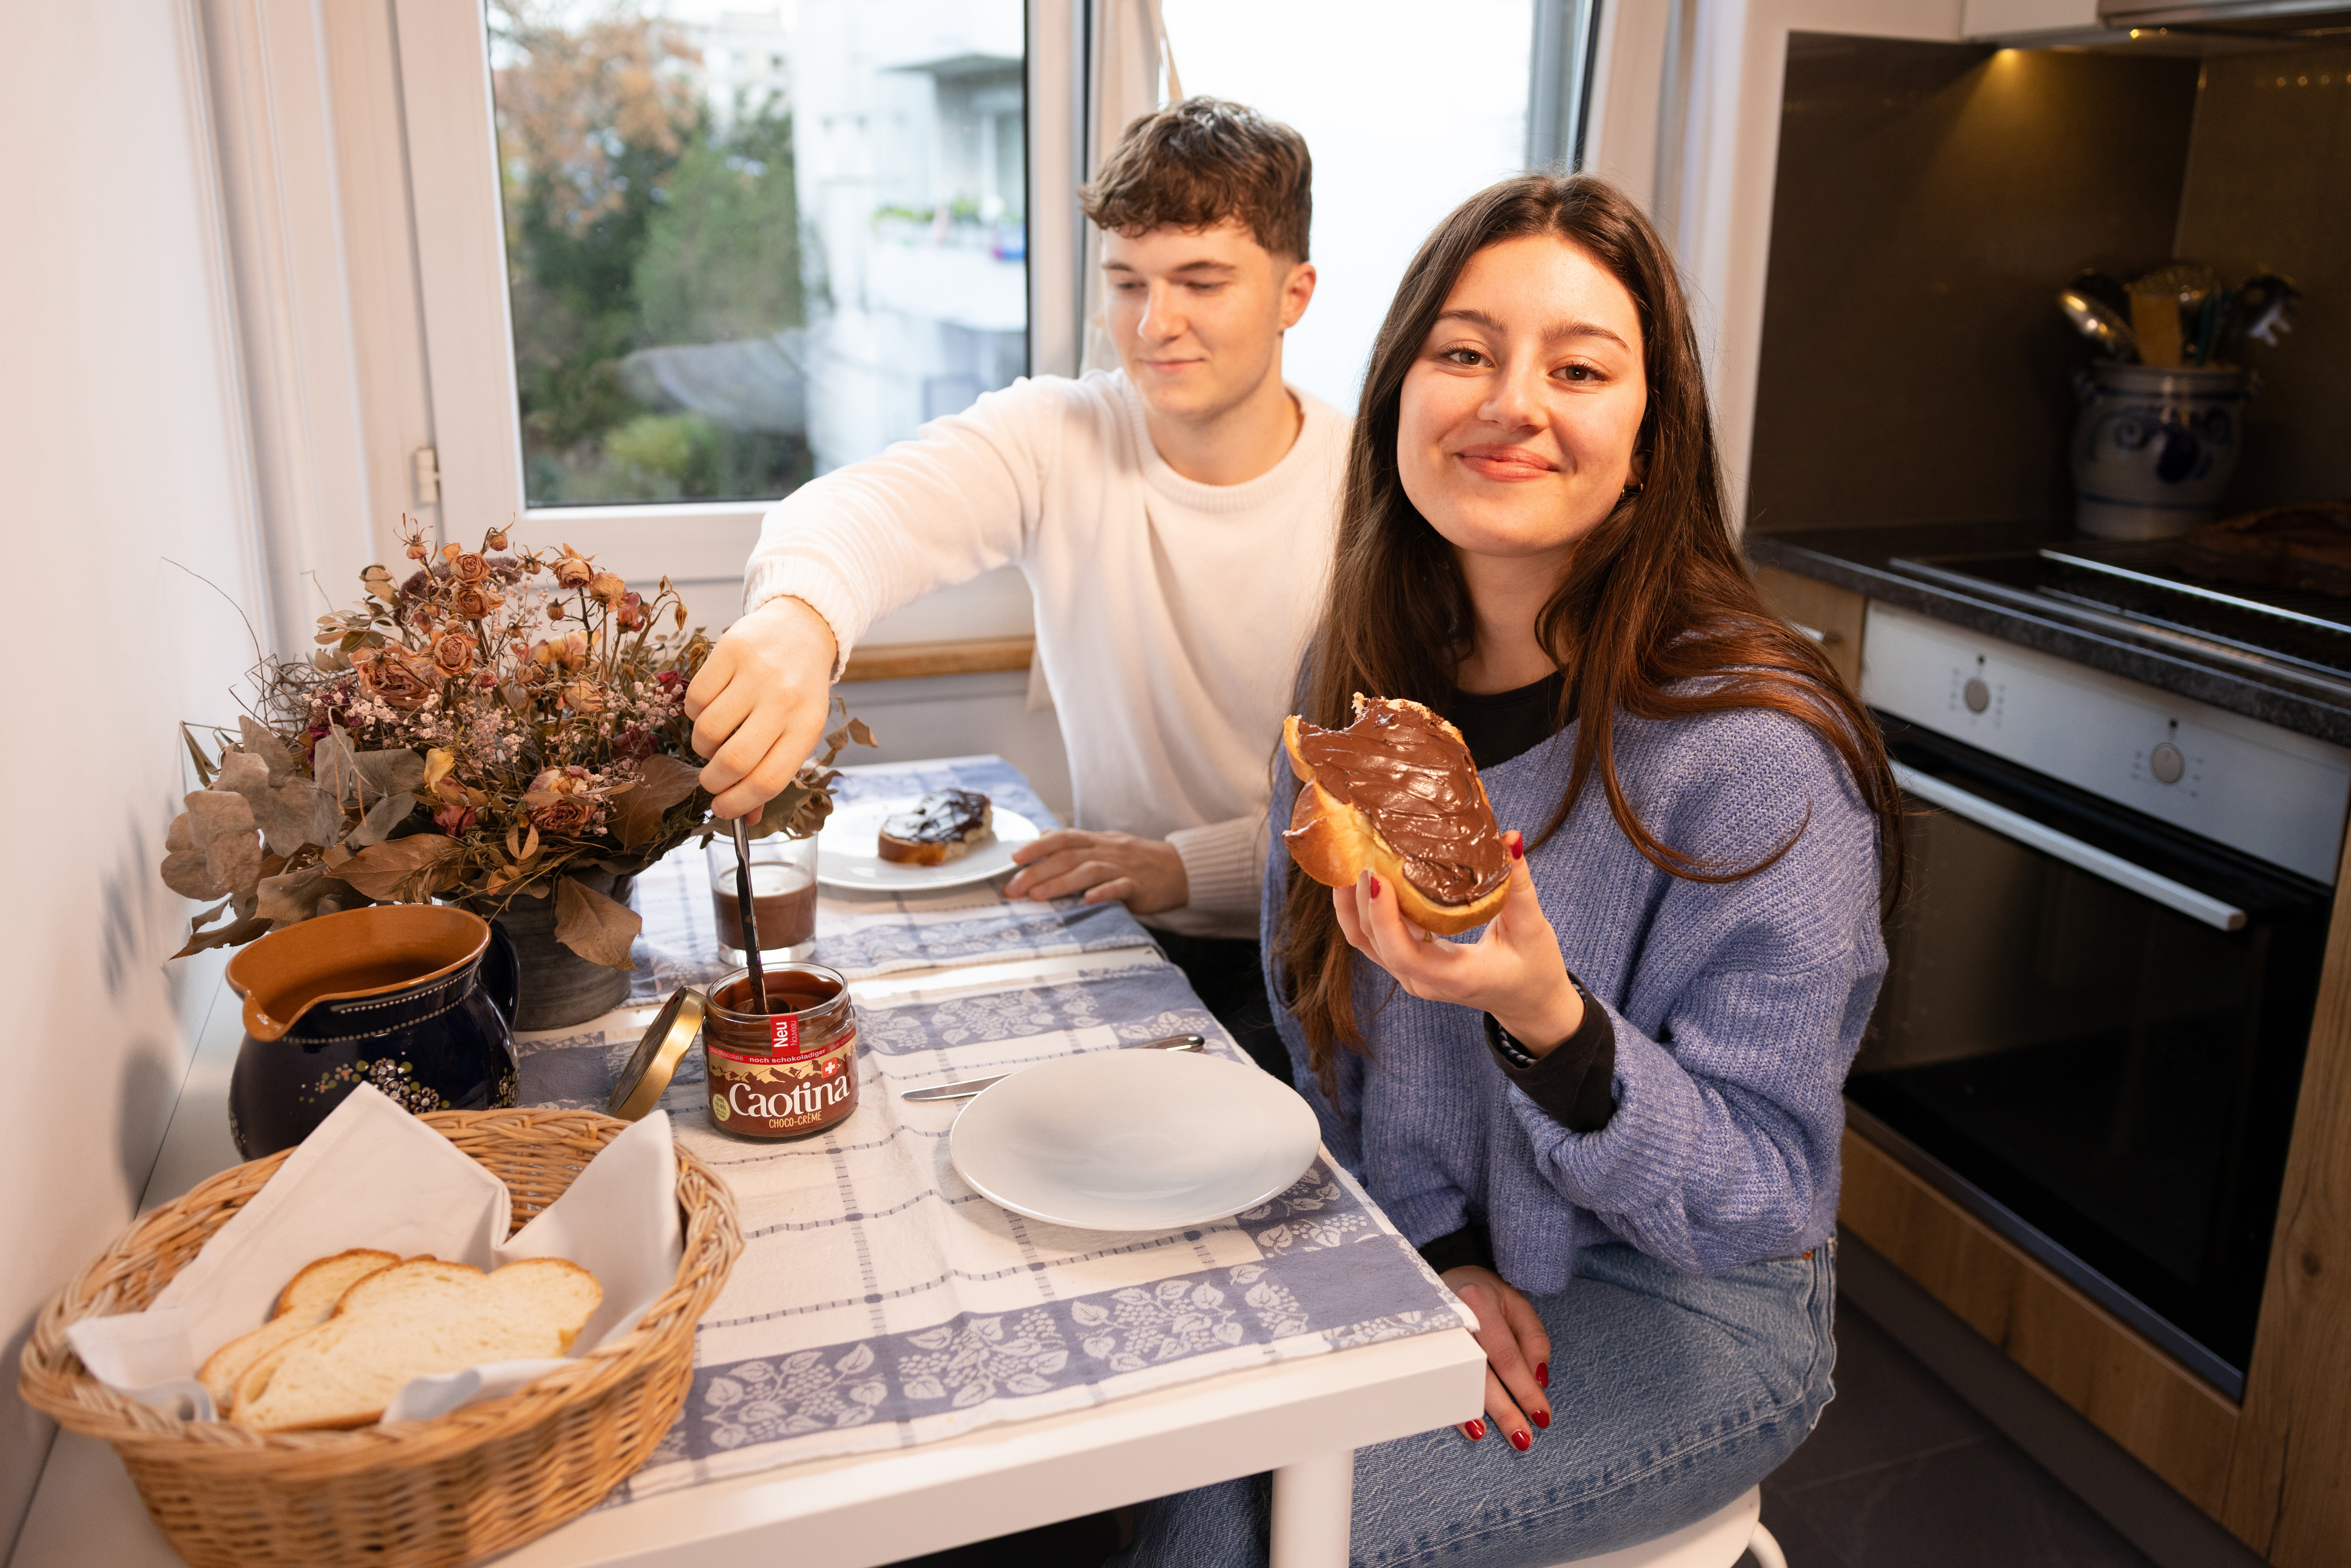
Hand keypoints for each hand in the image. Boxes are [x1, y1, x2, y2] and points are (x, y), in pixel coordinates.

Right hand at [683, 596, 838, 820]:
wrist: (801, 629)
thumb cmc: (798, 689)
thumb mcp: (799, 729)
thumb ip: (773, 770)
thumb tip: (747, 819)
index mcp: (807, 726)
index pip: (768, 780)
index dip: (738, 803)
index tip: (721, 809)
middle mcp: (785, 700)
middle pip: (735, 760)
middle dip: (713, 781)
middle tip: (710, 780)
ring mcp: (758, 674)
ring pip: (708, 731)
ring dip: (702, 747)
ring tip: (714, 740)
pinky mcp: (731, 650)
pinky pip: (696, 699)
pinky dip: (694, 714)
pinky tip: (710, 708)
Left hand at [1004, 830, 1188, 913]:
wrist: (1179, 869)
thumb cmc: (1137, 860)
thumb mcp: (1104, 845)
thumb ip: (1074, 842)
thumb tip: (1043, 833)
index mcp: (1096, 841)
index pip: (1062, 838)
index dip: (1037, 846)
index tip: (1013, 859)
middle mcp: (1106, 851)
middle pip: (1068, 857)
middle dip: (1037, 872)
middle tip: (1013, 888)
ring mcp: (1124, 867)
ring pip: (1089, 871)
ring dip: (1061, 882)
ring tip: (1038, 896)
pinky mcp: (1140, 886)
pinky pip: (1121, 887)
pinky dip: (1104, 893)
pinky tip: (1088, 900)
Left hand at [1331, 832, 1583, 1055]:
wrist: (1530, 1003)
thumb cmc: (1534, 970)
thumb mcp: (1532, 929)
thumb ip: (1519, 885)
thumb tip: (1510, 839)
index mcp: (1453, 976)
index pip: (1402, 952)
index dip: (1382, 917)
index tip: (1376, 877)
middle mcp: (1422, 980)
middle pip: (1375, 943)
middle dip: (1361, 900)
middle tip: (1362, 852)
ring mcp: (1411, 975)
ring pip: (1367, 942)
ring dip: (1354, 903)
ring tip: (1351, 859)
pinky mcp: (1409, 965)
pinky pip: (1374, 939)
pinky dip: (1364, 909)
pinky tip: (1364, 876)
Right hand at [1442, 1265, 1552, 1447]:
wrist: (1449, 1276)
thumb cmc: (1489, 1296)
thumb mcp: (1519, 1308)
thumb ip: (1534, 1342)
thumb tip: (1539, 1381)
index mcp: (1479, 1303)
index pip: (1505, 1355)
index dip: (1524, 1389)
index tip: (1541, 1415)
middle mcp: (1452, 1317)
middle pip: (1478, 1371)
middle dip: (1502, 1409)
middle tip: (1521, 1438)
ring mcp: (1432, 1332)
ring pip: (1454, 1377)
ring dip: (1472, 1411)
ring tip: (1487, 1435)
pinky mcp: (1422, 1345)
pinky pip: (1438, 1379)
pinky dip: (1453, 1405)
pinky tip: (1466, 1424)